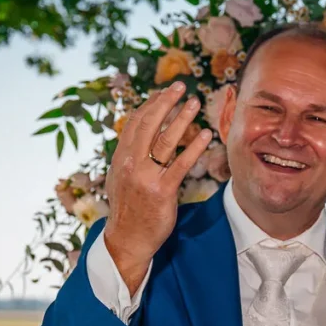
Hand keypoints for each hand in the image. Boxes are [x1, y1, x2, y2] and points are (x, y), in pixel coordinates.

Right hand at [102, 82, 213, 292]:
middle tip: (181, 86)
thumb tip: (140, 136)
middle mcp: (130, 163)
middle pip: (148, 124)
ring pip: (165, 140)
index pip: (135, 123)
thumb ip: (130, 156)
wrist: (127, 238)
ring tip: (195, 103)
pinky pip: (181, 164)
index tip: (164, 91)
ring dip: (181, 118)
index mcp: (120, 157)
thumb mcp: (121, 178)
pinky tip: (206, 136)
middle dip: (165, 102)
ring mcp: (146, 176)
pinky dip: (194, 148)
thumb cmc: (128, 208)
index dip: (151, 104)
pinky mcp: (162, 190)